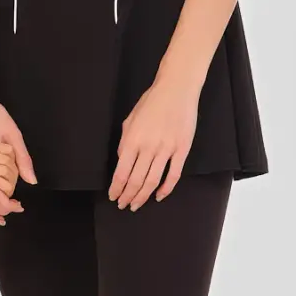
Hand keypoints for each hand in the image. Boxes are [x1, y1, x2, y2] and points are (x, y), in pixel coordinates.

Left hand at [108, 69, 199, 209]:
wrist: (176, 90)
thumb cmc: (151, 102)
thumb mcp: (130, 120)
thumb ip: (125, 142)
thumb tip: (123, 161)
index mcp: (132, 140)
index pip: (121, 172)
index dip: (116, 188)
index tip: (113, 197)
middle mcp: (148, 147)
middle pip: (136, 181)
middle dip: (127, 196)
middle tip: (123, 205)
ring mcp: (167, 149)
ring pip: (153, 182)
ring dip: (143, 196)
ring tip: (136, 205)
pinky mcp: (182, 149)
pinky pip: (173, 175)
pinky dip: (166, 189)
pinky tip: (159, 196)